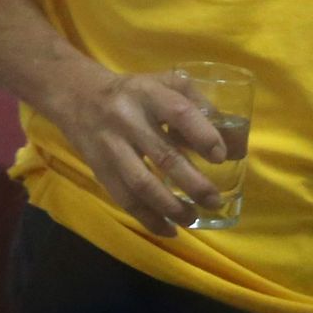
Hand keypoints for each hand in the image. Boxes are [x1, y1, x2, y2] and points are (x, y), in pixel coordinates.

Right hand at [62, 69, 227, 238]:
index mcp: (149, 93)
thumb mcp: (165, 83)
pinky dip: (148, 219)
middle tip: (214, 200)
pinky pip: (124, 199)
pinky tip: (169, 230)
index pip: (179, 113)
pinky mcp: (100, 169)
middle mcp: (128, 118)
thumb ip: (198, 104)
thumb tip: (234, 140)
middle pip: (163, 155)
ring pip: (142, 184)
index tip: (221, 156)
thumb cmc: (135, 91)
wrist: (78, 97)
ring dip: (171, 207)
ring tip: (194, 218)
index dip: (202, 135)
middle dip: (193, 183)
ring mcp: (111, 146)